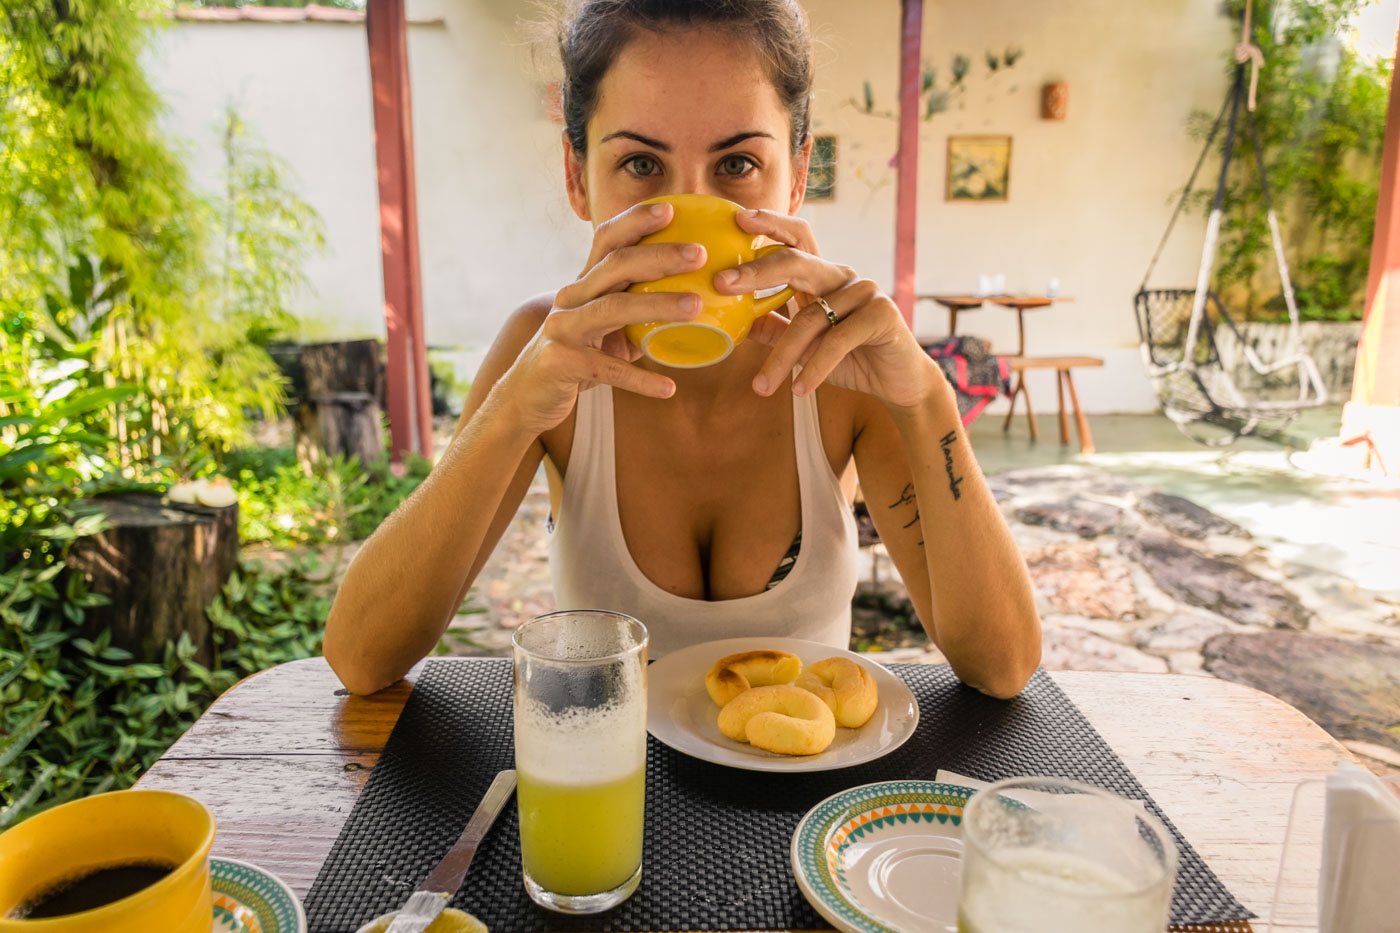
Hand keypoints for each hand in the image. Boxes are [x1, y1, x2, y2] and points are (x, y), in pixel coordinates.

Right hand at [498, 202, 706, 435]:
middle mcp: (570, 297)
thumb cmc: (577, 356)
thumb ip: (638, 312)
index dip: (636, 220)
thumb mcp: (605, 327)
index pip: (606, 239)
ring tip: (697, 306)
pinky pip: (606, 370)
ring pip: (612, 308)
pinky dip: (640, 379)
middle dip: (659, 255)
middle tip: (699, 254)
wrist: (526, 395)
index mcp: (584, 283)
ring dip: (658, 304)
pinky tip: (668, 388)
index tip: (672, 209)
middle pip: (615, 265)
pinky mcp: (560, 363)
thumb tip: (696, 302)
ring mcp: (562, 328)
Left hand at [714, 209, 937, 408]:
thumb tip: (732, 324)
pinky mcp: (882, 314)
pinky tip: (800, 389)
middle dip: (756, 272)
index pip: (795, 238)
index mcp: (821, 276)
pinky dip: (815, 368)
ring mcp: (864, 292)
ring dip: (783, 356)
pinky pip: (837, 341)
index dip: (769, 224)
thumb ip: (774, 330)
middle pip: (795, 262)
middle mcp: (841, 276)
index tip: (738, 220)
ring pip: (810, 318)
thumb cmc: (850, 358)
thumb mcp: (805, 345)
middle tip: (722, 284)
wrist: (897, 381)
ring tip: (762, 386)